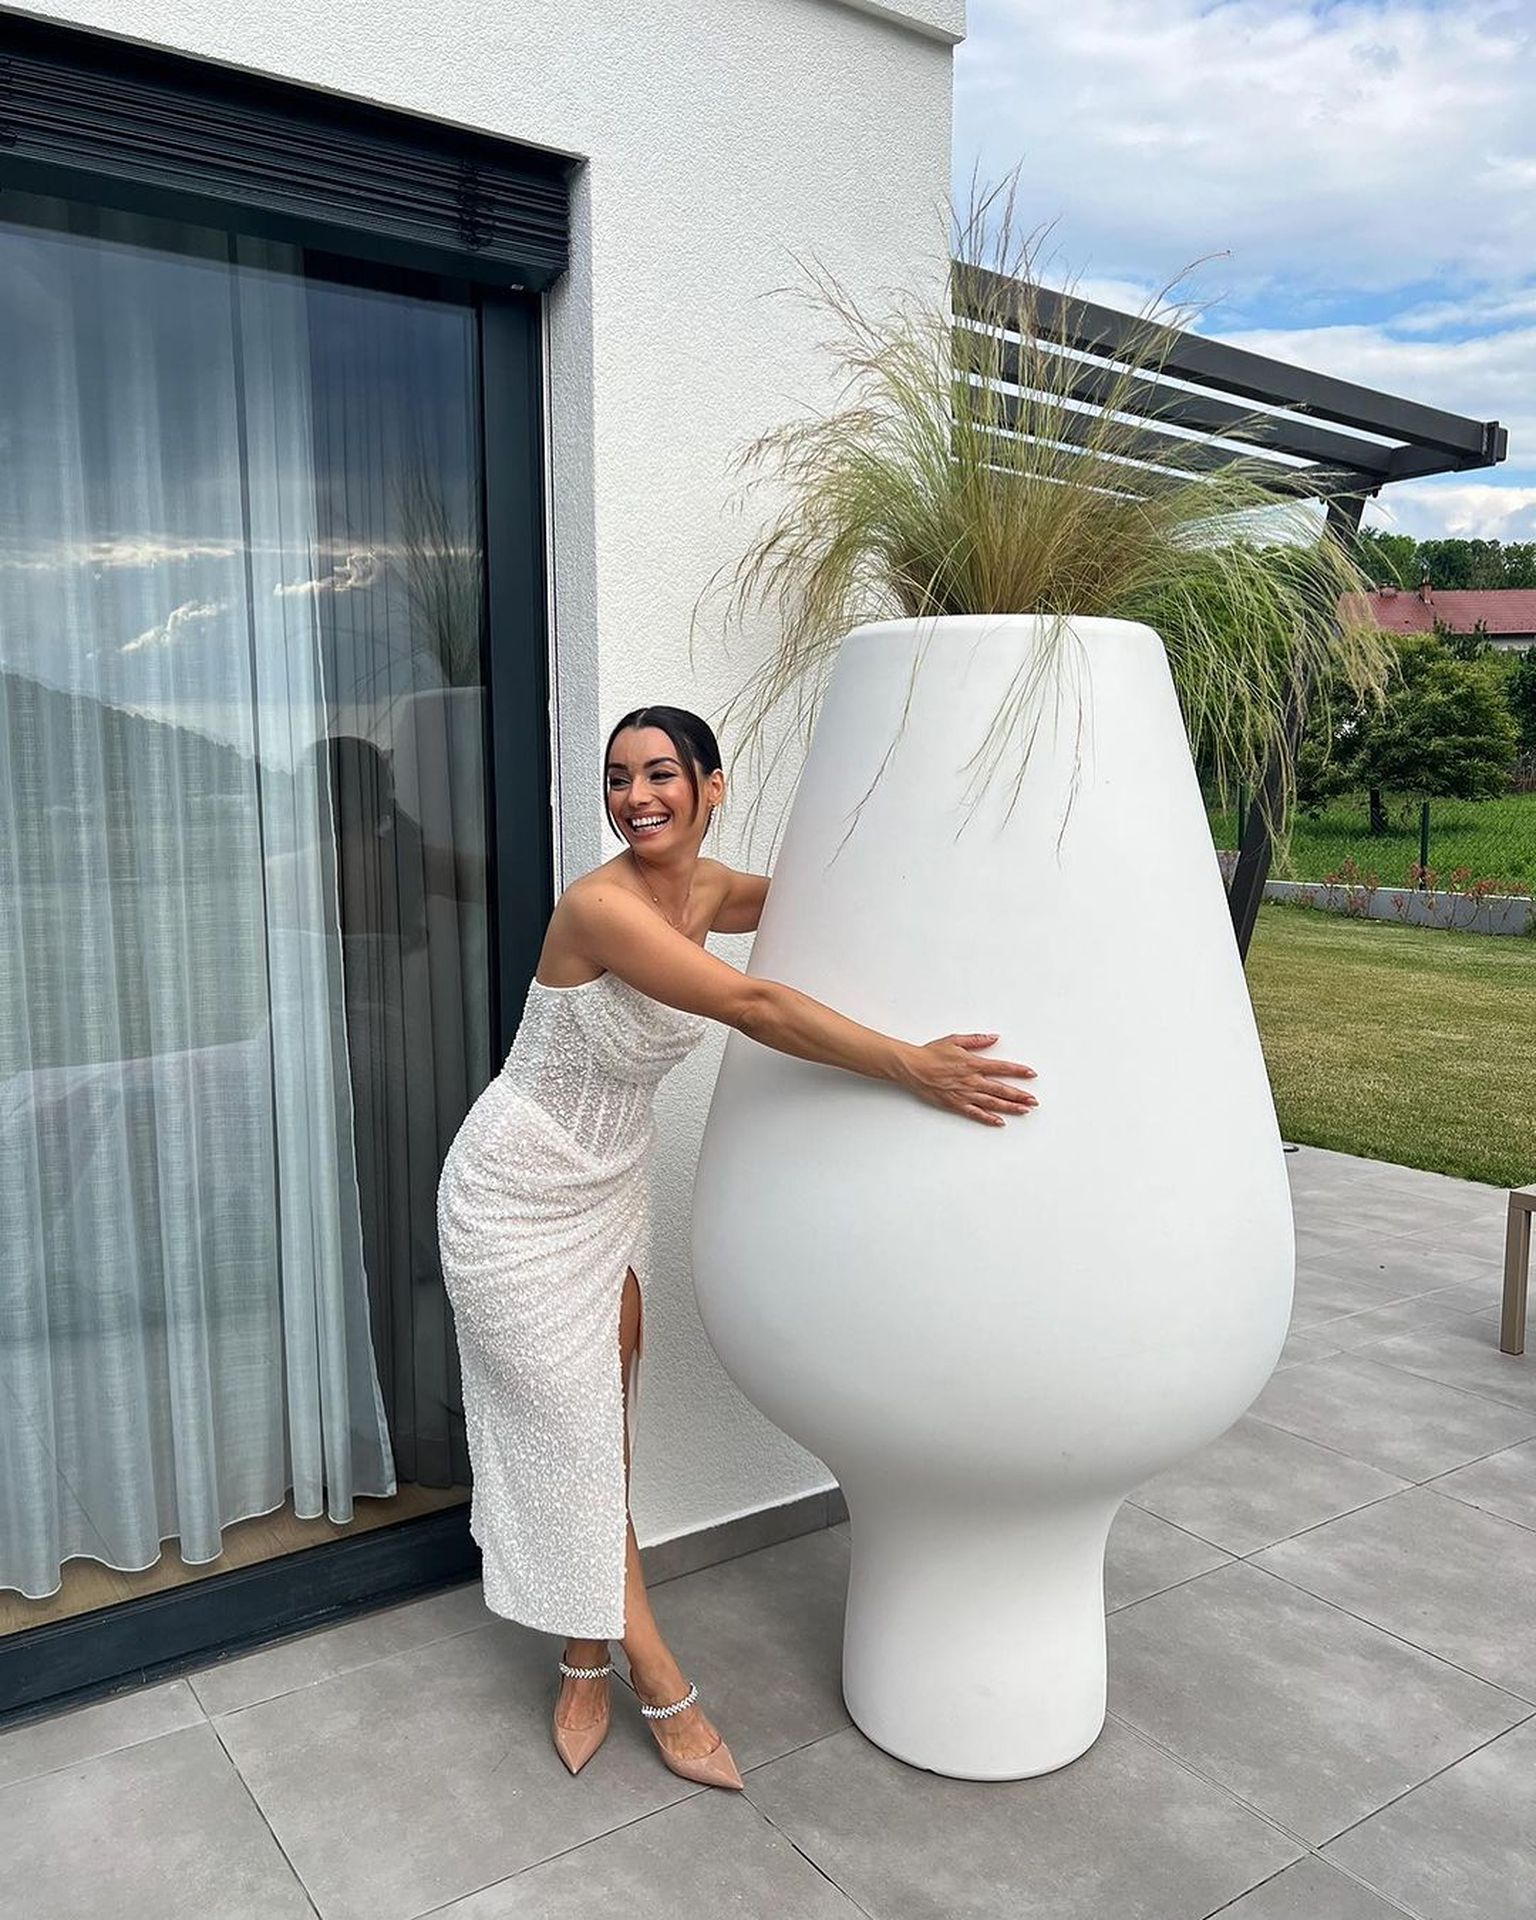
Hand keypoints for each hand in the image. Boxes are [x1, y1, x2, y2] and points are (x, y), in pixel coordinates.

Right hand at [895, 1033, 1038, 1127]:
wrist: (912, 1067)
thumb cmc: (931, 1053)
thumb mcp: (955, 1040)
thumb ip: (977, 1040)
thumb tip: (994, 1038)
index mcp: (972, 1063)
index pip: (1001, 1068)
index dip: (1018, 1071)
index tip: (1031, 1073)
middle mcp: (971, 1080)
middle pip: (1001, 1089)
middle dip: (1020, 1095)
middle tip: (1034, 1100)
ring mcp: (964, 1094)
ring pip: (992, 1102)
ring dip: (1010, 1107)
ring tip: (1024, 1110)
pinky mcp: (955, 1104)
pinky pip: (975, 1113)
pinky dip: (988, 1118)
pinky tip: (999, 1122)